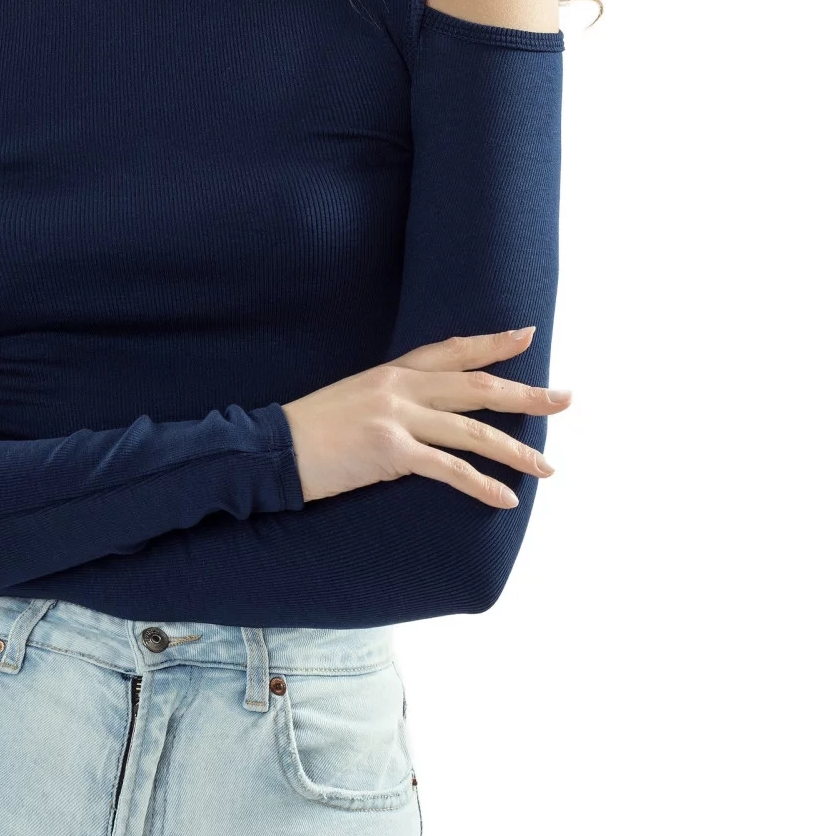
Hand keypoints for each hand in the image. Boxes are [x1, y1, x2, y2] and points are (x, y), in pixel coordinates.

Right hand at [280, 326, 570, 507]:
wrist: (272, 448)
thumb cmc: (309, 431)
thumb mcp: (354, 398)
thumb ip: (392, 400)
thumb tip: (424, 416)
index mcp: (392, 372)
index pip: (453, 351)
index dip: (493, 343)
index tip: (528, 337)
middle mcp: (400, 387)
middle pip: (477, 386)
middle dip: (526, 395)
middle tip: (565, 400)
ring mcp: (396, 417)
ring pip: (472, 430)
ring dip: (516, 451)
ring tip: (547, 468)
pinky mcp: (390, 452)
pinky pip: (449, 469)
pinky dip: (482, 485)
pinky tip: (506, 498)